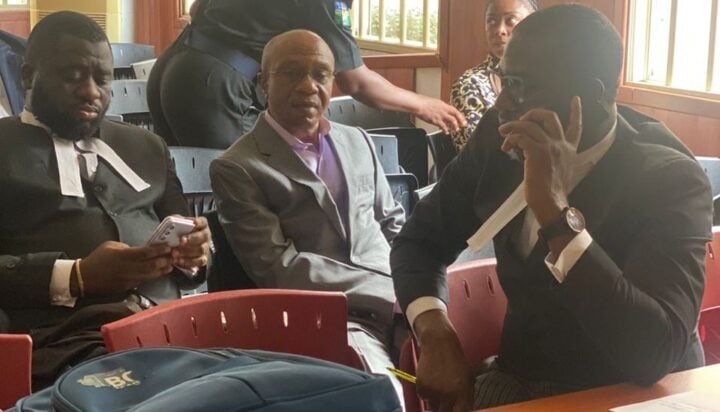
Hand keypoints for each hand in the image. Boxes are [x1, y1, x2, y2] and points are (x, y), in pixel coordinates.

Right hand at [77, 241, 173, 295]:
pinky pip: (143, 281)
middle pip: (152, 265)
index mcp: (124, 256)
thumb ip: (126, 247)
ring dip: (162, 270)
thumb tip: (139, 250)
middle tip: (174, 256)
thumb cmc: (98, 258)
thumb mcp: (111, 246)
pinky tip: (159, 273)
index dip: (159, 250)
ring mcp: (129, 279)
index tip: (168, 247)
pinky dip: (152, 276)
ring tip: (170, 265)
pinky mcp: (128, 287)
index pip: (145, 253)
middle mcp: (128, 268)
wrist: (85, 278)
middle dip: (165, 260)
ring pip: (150, 275)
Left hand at [171, 216, 210, 269]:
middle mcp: (206, 236)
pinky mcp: (203, 259)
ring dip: (187, 252)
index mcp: (201, 225)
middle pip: (203, 236)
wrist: (184, 247)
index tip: (193, 223)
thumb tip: (174, 222)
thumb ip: (177, 221)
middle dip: (191, 239)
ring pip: (200, 250)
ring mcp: (205, 248)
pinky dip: (188, 262)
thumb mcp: (179, 224)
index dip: (199, 222)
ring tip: (174, 253)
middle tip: (181, 241)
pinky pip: (199, 262)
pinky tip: (178, 260)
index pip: (203, 222)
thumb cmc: (181, 233)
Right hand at [413, 310, 473, 411]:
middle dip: (445, 408)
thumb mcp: (467, 378)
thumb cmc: (455, 360)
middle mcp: (448, 394)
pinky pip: (423, 397)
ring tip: (438, 383)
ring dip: (435, 400)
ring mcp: (434, 391)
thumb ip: (466, 397)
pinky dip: (425, 391)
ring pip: (432, 406)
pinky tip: (430, 378)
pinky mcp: (421, 386)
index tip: (454, 409)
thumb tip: (463, 410)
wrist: (438, 343)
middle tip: (444, 397)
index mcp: (463, 392)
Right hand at [415, 95, 466, 134]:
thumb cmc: (425, 103)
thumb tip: (445, 112)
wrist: (419, 104)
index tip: (463, 120)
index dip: (461, 116)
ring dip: (455, 126)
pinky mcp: (436, 120)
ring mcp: (440, 115)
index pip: (455, 111)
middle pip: (456, 115)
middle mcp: (444, 110)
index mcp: (444, 105)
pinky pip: (443, 126)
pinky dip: (445, 130)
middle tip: (463, 126)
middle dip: (461, 121)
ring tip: (456, 130)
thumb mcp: (436, 103)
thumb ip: (441, 108)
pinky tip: (446, 132)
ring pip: (452, 120)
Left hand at [498, 96, 582, 225]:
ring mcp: (550, 147)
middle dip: (532, 113)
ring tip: (503, 132)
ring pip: (529, 125)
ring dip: (513, 126)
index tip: (575, 98)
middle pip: (550, 116)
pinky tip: (505, 148)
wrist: (551, 204)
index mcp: (569, 150)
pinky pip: (520, 137)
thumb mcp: (558, 170)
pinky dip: (510, 139)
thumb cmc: (551, 193)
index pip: (576, 127)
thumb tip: (530, 149)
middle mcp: (562, 145)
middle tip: (520, 120)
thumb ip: (551, 157)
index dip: (576, 111)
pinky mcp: (537, 153)